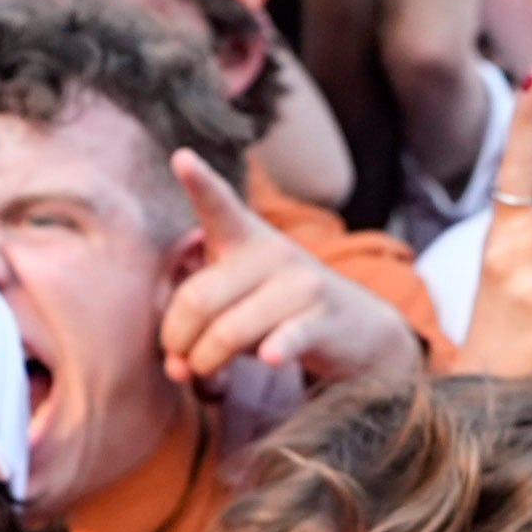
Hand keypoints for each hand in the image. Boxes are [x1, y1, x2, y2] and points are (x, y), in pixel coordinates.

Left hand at [161, 157, 417, 389]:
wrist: (357, 330)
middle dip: (176, 339)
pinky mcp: (323, 320)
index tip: (181, 158)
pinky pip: (287, 337)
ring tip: (205, 373)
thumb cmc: (275, 313)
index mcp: (245, 240)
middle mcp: (274, 254)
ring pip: (227, 330)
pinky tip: (269, 358)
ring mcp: (302, 285)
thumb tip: (174, 366)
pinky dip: (274, 350)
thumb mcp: (235, 300)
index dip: (200, 182)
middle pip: (198, 299)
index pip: (220, 207)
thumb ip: (196, 323)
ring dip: (205, 362)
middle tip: (177, 361)